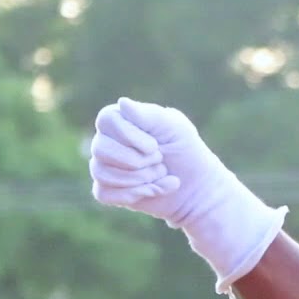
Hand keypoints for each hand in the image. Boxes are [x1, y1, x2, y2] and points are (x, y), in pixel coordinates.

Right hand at [89, 97, 286, 294]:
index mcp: (121, 119)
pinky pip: (103, 193)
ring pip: (101, 172)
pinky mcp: (108, 190)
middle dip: (137, 161)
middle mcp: (107, 140)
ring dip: (139, 179)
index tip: (154, 146)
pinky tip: (152, 191)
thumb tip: (122, 103)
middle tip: (160, 161)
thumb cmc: (186, 151)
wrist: (198, 187)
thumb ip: (149, 115)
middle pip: (100, 148)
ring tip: (160, 175)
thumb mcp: (175, 128)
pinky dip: (131, 195)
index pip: (106, 119)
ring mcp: (104, 166)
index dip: (129, 136)